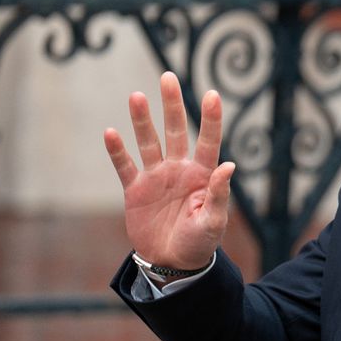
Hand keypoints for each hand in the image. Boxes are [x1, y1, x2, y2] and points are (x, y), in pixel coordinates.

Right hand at [104, 71, 234, 269]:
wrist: (172, 264)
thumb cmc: (199, 242)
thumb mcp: (214, 222)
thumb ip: (219, 194)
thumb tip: (229, 165)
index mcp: (202, 174)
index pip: (208, 140)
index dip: (210, 118)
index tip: (212, 94)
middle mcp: (179, 169)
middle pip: (176, 130)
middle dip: (173, 105)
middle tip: (168, 76)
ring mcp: (156, 177)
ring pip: (149, 142)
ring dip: (143, 120)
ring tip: (137, 96)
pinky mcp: (136, 190)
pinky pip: (125, 167)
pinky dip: (117, 151)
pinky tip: (111, 132)